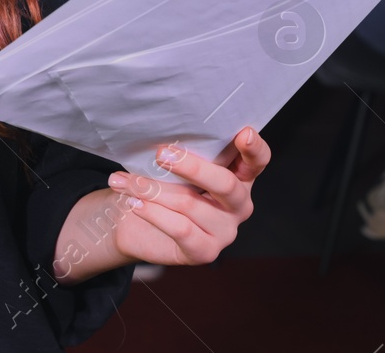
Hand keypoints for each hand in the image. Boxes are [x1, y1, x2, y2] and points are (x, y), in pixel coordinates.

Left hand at [106, 127, 269, 266]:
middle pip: (224, 184)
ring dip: (152, 189)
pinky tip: (135, 203)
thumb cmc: (163, 185)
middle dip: (191, 167)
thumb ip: (189, 153)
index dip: (254, 148)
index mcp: (240, 177)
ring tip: (126, 181)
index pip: (258, 161)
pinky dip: (154, 213)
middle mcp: (239, 204)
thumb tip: (169, 138)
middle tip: (161, 154)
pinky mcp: (206, 252)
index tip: (243, 133)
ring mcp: (226, 231)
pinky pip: (180, 229)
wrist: (137, 225)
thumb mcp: (179, 166)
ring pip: (190, 204)